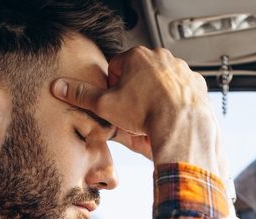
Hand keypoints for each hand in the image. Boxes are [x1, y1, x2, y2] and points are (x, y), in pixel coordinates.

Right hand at [53, 46, 225, 177]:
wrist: (182, 126)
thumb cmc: (146, 113)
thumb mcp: (106, 105)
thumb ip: (82, 95)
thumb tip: (59, 87)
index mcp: (137, 56)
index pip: (116, 68)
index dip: (113, 88)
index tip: (117, 102)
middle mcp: (161, 57)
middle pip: (139, 74)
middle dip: (134, 92)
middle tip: (133, 113)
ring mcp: (181, 69)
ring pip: (161, 83)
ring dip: (154, 96)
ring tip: (152, 116)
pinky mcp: (196, 83)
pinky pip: (180, 91)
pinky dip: (174, 102)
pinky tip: (169, 115)